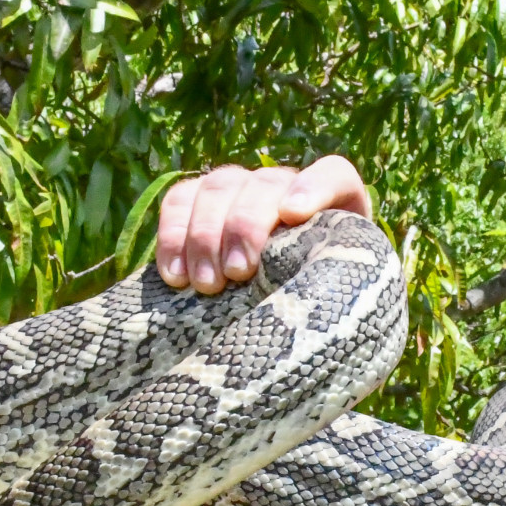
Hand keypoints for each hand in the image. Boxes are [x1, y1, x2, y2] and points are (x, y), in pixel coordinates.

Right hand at [155, 155, 371, 294]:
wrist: (279, 315)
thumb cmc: (315, 311)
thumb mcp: (332, 304)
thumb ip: (331, 298)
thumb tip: (318, 328)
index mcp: (334, 207)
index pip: (333, 176)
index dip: (313, 188)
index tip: (292, 215)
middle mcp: (284, 189)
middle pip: (264, 184)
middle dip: (245, 225)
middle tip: (237, 273)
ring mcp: (239, 189)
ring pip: (219, 188)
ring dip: (206, 234)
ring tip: (205, 284)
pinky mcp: (199, 200)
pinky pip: (180, 201)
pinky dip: (172, 235)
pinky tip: (174, 276)